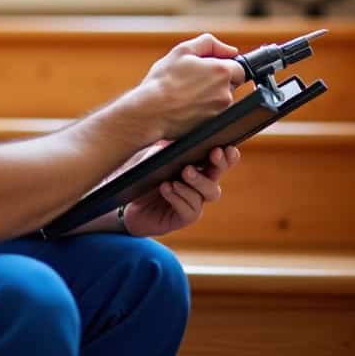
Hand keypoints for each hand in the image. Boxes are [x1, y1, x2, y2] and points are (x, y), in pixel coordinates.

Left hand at [122, 146, 241, 237]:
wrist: (126, 206)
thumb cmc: (143, 177)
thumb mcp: (151, 157)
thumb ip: (165, 147)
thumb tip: (177, 136)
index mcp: (197, 167)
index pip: (219, 161)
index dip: (228, 156)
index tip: (227, 147)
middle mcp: (200, 186)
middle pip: (218, 176)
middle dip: (219, 164)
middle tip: (213, 153)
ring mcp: (193, 203)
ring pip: (210, 193)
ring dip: (198, 181)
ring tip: (182, 173)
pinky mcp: (183, 218)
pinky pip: (191, 210)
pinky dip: (179, 197)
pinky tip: (167, 187)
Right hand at [137, 33, 246, 139]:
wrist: (150, 111)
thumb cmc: (162, 82)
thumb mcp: (182, 50)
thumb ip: (210, 44)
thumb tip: (230, 50)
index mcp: (221, 71)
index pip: (239, 67)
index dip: (223, 66)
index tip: (208, 69)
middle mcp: (226, 93)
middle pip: (231, 84)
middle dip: (217, 81)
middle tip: (194, 81)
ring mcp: (220, 111)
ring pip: (222, 99)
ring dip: (210, 95)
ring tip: (187, 94)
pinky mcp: (213, 125)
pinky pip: (214, 113)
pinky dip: (205, 109)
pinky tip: (188, 105)